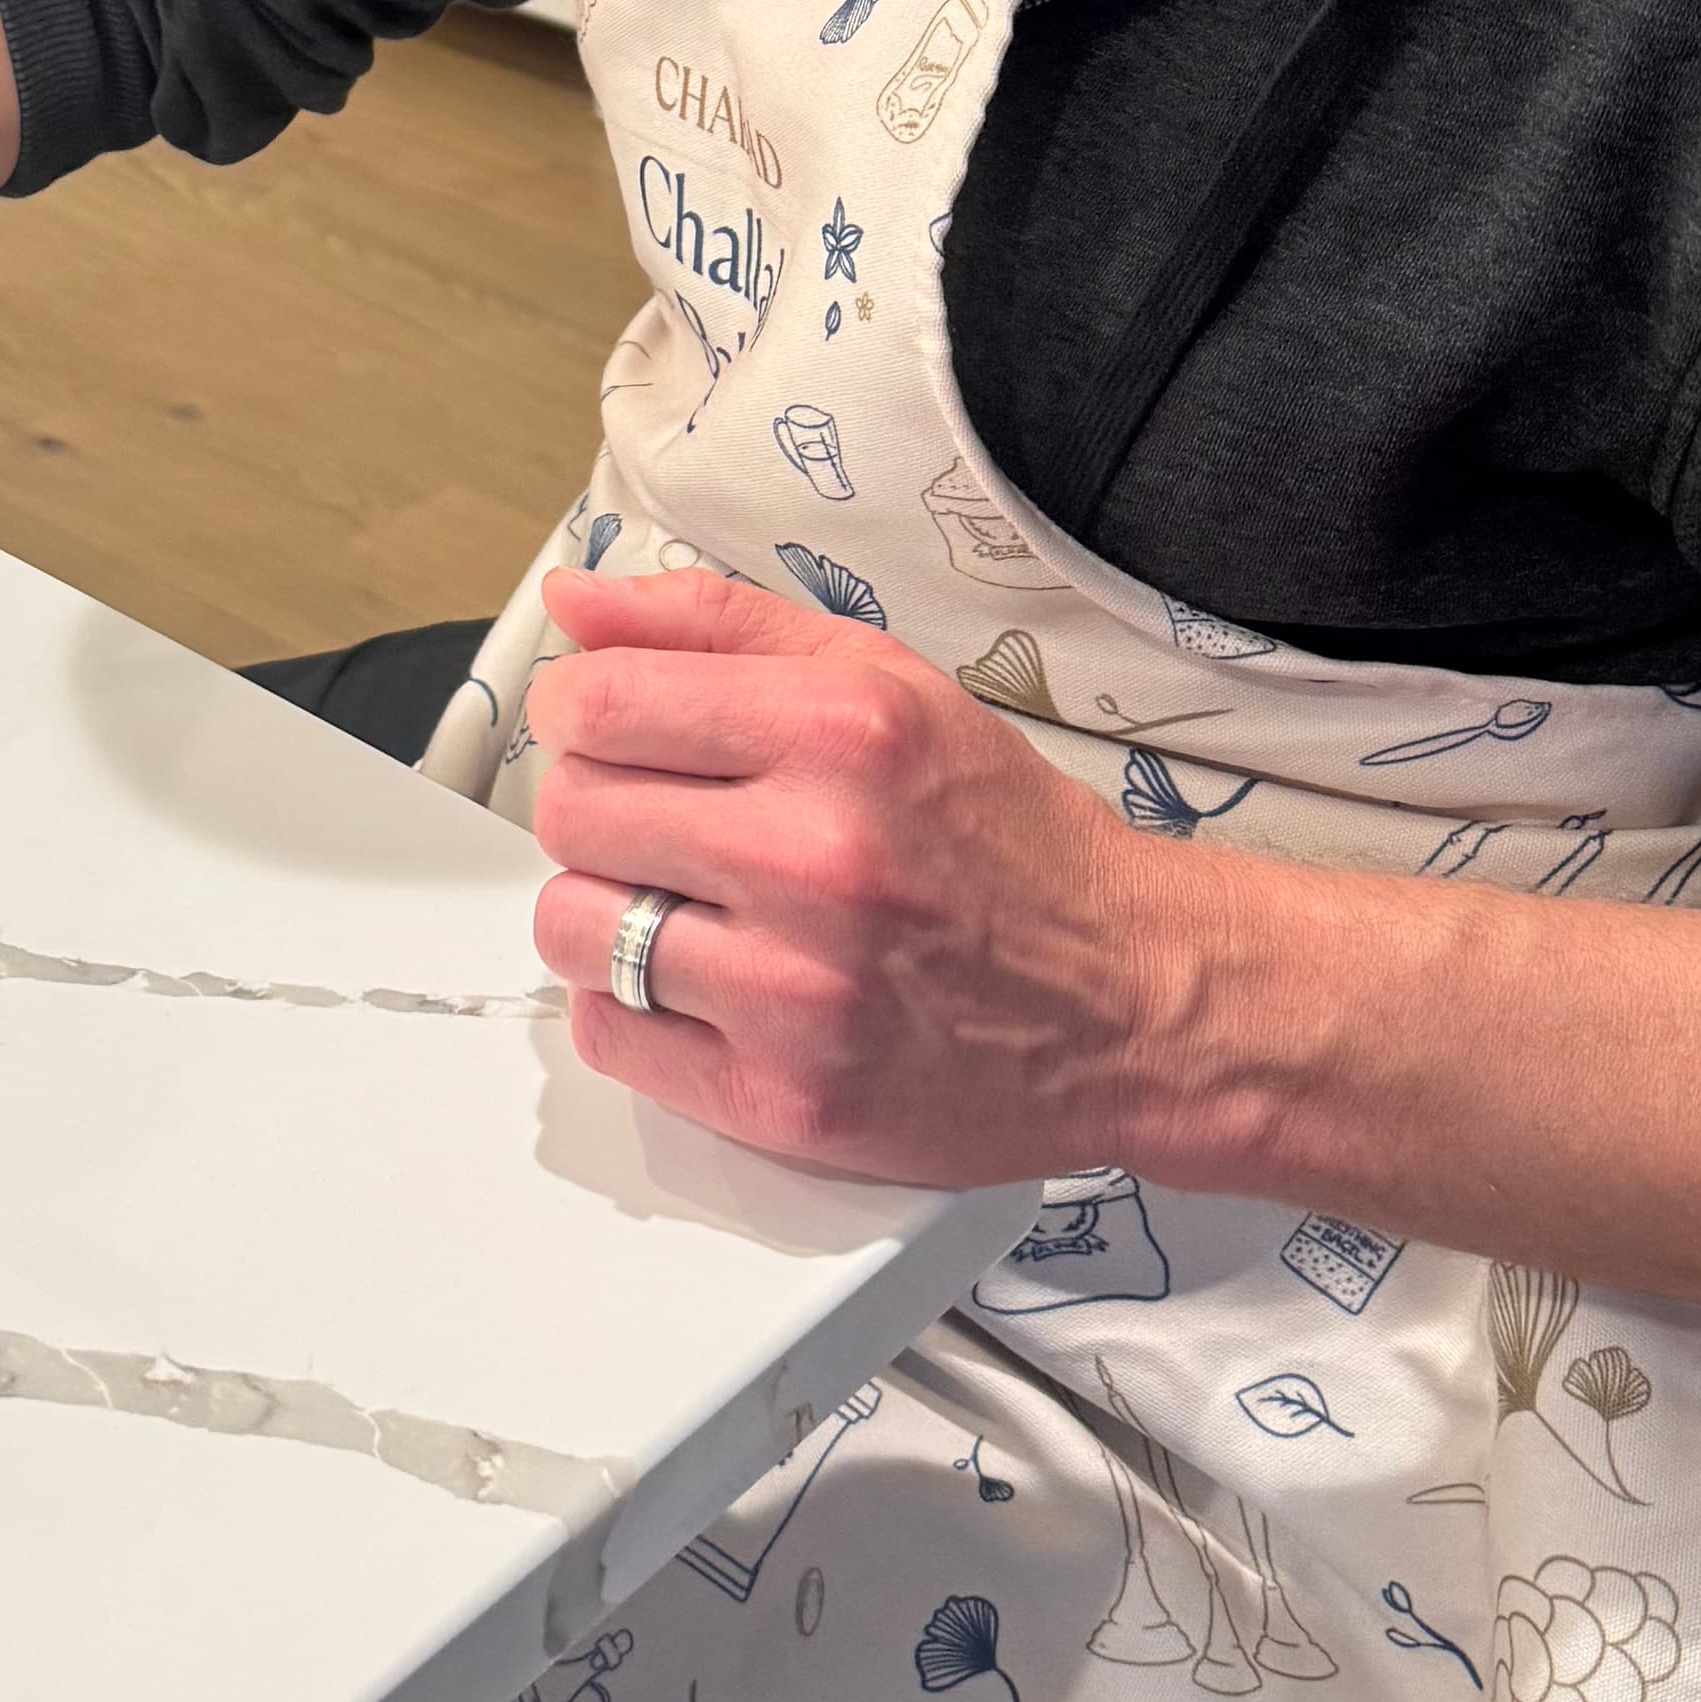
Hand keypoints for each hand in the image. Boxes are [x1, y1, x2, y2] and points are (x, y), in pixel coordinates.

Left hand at [525, 567, 1165, 1181]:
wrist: (1128, 1001)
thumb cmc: (1002, 837)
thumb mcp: (884, 682)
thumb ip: (718, 627)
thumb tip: (573, 602)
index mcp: (839, 735)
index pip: (599, 703)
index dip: (580, 711)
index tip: (608, 727)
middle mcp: (813, 860)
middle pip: (572, 812)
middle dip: (602, 807)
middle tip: (670, 823)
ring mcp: (795, 992)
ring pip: (572, 926)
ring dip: (606, 911)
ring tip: (688, 907)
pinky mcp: (783, 1099)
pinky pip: (610, 1033)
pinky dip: (634, 1006)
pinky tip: (708, 983)